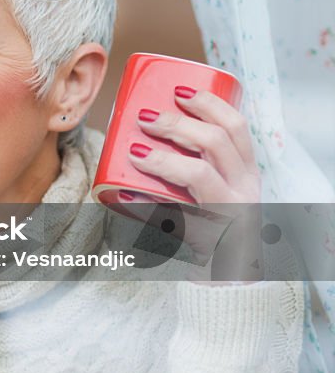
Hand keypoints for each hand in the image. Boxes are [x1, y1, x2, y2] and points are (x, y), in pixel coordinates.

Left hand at [128, 86, 261, 281]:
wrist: (228, 282)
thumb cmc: (212, 229)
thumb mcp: (212, 192)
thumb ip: (188, 168)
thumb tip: (137, 141)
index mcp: (245, 171)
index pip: (236, 127)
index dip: (208, 104)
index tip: (179, 90)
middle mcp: (244, 189)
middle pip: (217, 142)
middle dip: (178, 123)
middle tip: (145, 116)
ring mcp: (230, 214)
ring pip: (201, 174)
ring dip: (164, 157)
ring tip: (135, 150)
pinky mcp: (211, 238)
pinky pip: (178, 216)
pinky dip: (148, 205)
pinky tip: (126, 193)